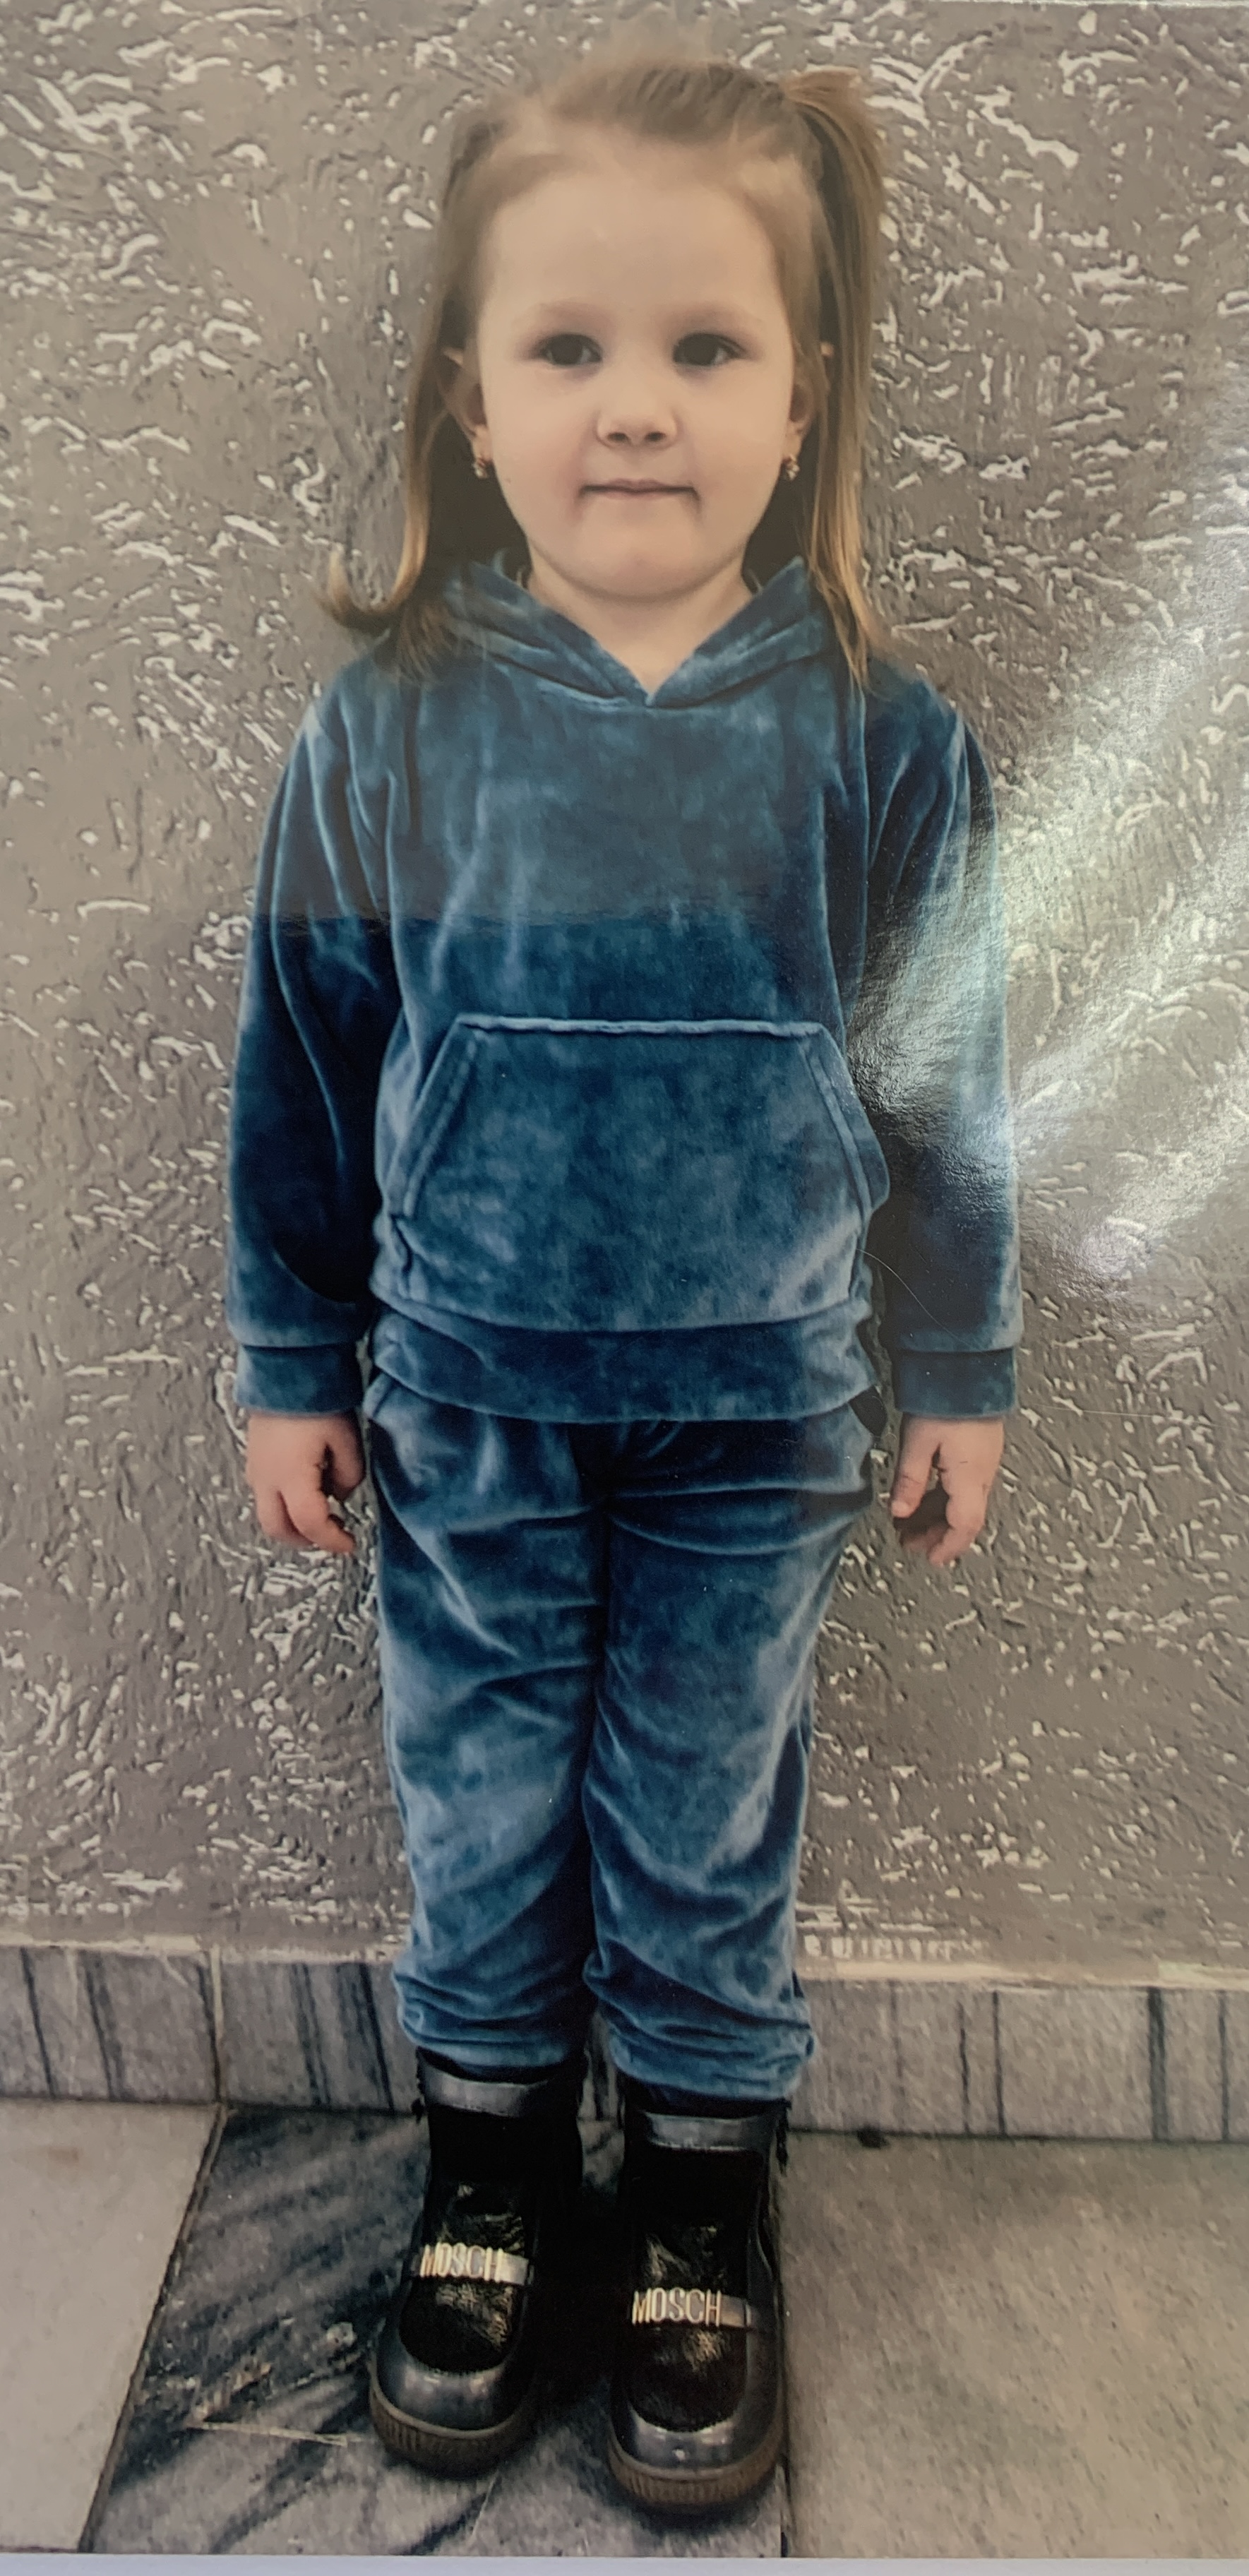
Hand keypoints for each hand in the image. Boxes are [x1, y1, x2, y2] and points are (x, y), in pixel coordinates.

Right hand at [245, 1411, 365, 1555]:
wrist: (285, 1370)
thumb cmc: (315, 1399)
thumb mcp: (347, 1439)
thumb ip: (348, 1475)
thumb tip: (340, 1494)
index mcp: (291, 1477)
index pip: (311, 1525)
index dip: (331, 1541)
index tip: (348, 1543)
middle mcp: (267, 1478)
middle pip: (279, 1529)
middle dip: (306, 1540)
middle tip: (330, 1536)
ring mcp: (256, 1469)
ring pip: (268, 1514)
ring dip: (293, 1523)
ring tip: (320, 1512)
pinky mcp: (253, 1458)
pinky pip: (264, 1494)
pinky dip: (283, 1504)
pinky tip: (305, 1489)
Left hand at [889, 1414, 1003, 1568]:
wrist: (967, 1369)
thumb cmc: (945, 1400)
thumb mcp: (918, 1442)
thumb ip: (909, 1481)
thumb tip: (900, 1511)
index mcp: (969, 1477)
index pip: (964, 1526)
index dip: (947, 1547)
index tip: (931, 1559)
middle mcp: (982, 1474)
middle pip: (964, 1518)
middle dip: (937, 1535)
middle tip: (910, 1541)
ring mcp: (984, 1462)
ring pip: (963, 1502)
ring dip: (937, 1516)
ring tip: (909, 1520)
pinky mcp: (980, 1450)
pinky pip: (964, 1485)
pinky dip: (943, 1498)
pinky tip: (924, 1496)